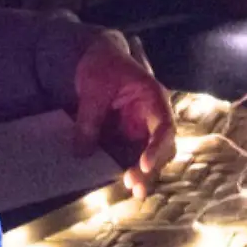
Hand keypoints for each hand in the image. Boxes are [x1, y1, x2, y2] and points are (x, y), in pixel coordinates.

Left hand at [72, 35, 176, 197]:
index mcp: (153, 98)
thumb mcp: (93, 87)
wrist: (97, 56)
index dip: (157, 147)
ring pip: (150, 156)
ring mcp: (141, 128)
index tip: (144, 164)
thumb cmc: (102, 64)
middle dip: (152, 168)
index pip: (164, 126)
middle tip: (134, 185)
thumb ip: (89, 118)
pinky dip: (128, 169)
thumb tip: (82, 152)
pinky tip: (120, 183)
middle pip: (162, 147)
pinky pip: (131, 156)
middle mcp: (153, 117)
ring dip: (143, 174)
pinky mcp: (128, 137)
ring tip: (132, 189)